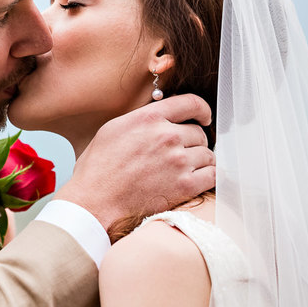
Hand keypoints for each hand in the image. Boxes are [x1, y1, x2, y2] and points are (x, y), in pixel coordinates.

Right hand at [55, 94, 215, 235]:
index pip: (190, 103)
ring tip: (185, 169)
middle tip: (180, 153)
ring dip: (200, 161)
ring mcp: (178, 161)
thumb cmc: (97, 170)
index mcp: (148, 119)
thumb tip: (161, 118)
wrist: (95, 202)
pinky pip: (212, 175)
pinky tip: (196, 179)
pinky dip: (207, 176)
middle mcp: (166, 136)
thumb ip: (141, 120)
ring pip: (208, 154)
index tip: (203, 118)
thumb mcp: (112, 130)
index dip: (202, 110)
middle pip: (199, 133)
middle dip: (193, 142)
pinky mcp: (185, 185)